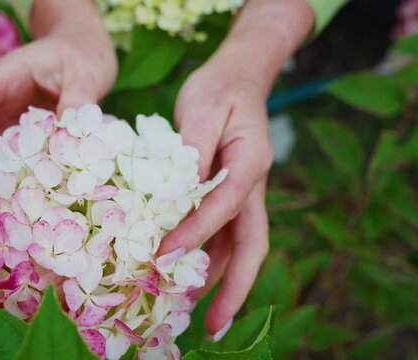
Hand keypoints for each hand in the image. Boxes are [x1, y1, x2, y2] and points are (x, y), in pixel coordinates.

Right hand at [0, 0, 116, 180]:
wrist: (88, 49)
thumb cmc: (84, 54)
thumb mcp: (87, 73)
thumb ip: (79, 99)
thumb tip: (73, 136)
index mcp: (8, 76)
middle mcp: (1, 96)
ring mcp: (9, 113)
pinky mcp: (22, 130)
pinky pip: (4, 151)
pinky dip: (0, 172)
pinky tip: (0, 198)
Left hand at [157, 0, 313, 340]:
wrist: (237, 75)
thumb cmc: (219, 87)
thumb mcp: (202, 108)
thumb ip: (192, 151)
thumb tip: (178, 193)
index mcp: (251, 164)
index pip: (225, 207)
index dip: (196, 234)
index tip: (164, 256)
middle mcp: (253, 186)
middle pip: (251, 245)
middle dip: (236, 288)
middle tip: (214, 325)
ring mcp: (243, 194)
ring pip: (237, 246)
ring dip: (219, 280)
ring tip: (193, 314)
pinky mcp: (227, 194)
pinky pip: (222, 233)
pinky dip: (207, 257)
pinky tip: (185, 276)